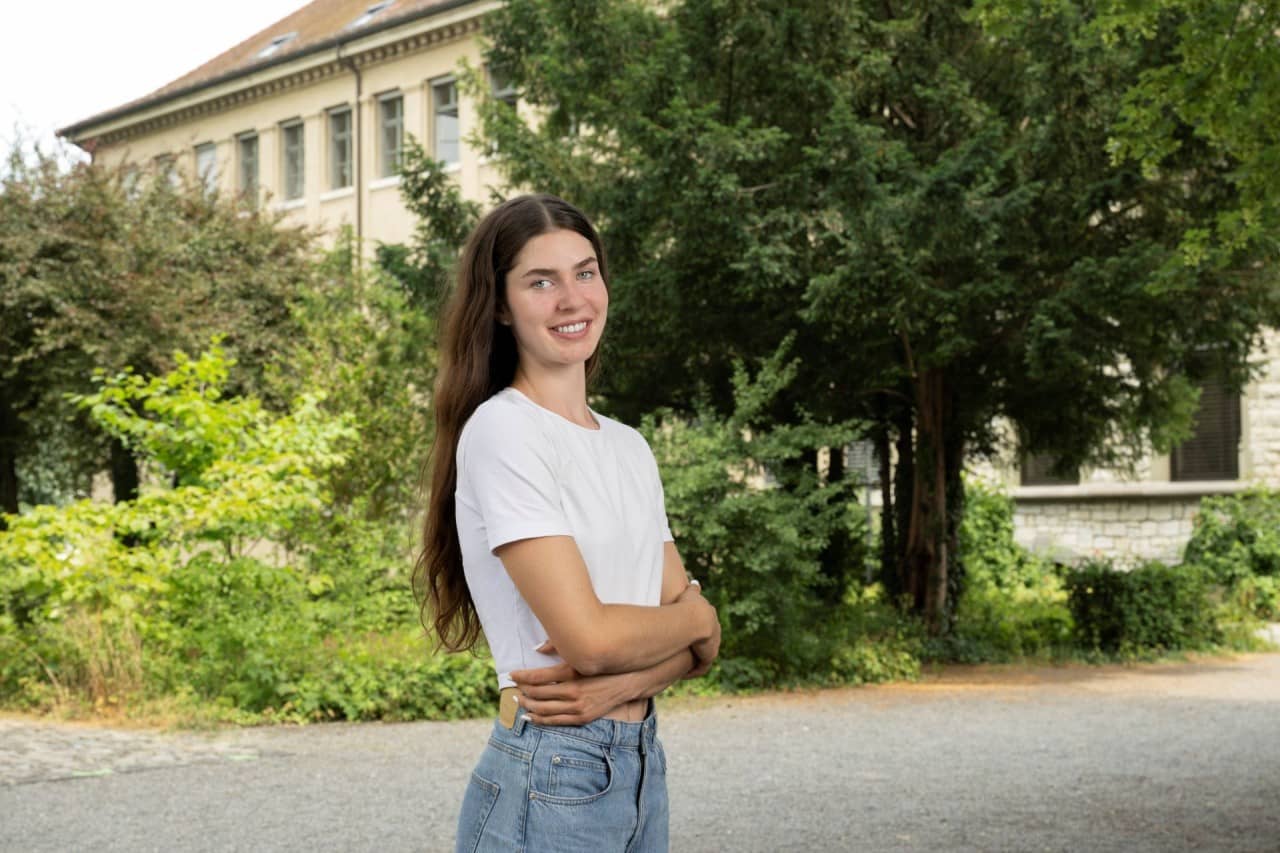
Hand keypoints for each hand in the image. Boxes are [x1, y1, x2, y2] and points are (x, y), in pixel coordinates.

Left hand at [510, 656, 632, 725]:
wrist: (627, 681)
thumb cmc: (601, 664)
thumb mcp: (581, 653)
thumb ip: (558, 647)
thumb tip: (536, 648)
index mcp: (572, 673)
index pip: (537, 677)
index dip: (521, 676)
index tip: (512, 674)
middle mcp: (573, 691)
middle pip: (537, 693)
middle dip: (521, 690)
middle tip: (512, 687)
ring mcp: (578, 706)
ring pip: (543, 709)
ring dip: (527, 705)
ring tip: (518, 701)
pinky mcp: (582, 717)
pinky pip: (555, 721)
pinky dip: (539, 719)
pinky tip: (530, 716)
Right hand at [676, 582, 719, 676]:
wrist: (697, 619)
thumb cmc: (689, 604)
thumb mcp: (690, 594)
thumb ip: (693, 589)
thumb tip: (695, 582)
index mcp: (710, 616)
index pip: (706, 624)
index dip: (696, 630)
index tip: (688, 635)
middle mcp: (715, 630)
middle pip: (708, 641)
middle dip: (698, 646)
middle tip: (685, 652)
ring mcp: (713, 644)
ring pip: (704, 655)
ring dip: (695, 660)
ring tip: (683, 666)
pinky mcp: (709, 656)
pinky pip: (701, 667)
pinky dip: (693, 671)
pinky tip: (684, 674)